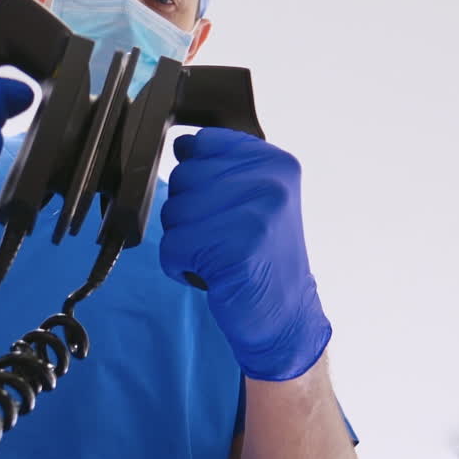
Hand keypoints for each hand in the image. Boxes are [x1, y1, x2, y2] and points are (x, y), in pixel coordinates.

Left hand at [159, 128, 331, 380]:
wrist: (286, 317)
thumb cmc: (262, 257)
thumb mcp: (255, 198)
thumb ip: (223, 167)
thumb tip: (182, 144)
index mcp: (275, 162)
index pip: (202, 142)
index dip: (198, 178)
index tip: (221, 206)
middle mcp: (270, 182)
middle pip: (182, 178)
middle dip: (189, 214)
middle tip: (224, 238)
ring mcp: (256, 214)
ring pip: (173, 212)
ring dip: (185, 242)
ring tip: (220, 256)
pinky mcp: (236, 250)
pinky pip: (173, 247)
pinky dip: (180, 267)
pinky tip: (212, 274)